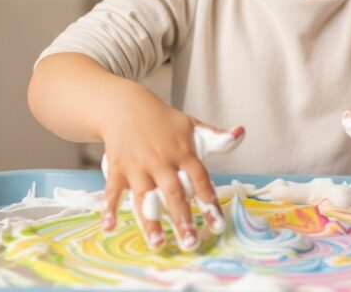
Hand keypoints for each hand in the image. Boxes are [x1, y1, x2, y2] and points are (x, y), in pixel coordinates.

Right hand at [99, 95, 243, 252]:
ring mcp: (138, 165)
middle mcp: (162, 160)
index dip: (210, 203)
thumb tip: (242, 132)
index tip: (217, 225)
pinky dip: (110, 209)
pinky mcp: (118, 168)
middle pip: (174, 193)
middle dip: (182, 219)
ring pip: (145, 197)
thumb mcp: (191, 124)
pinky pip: (113, 192)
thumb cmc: (162, 120)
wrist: (124, 105)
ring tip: (158, 244)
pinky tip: (109, 227)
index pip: (201, 180)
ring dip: (151, 222)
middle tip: (191, 244)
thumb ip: (217, 137)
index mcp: (183, 152)